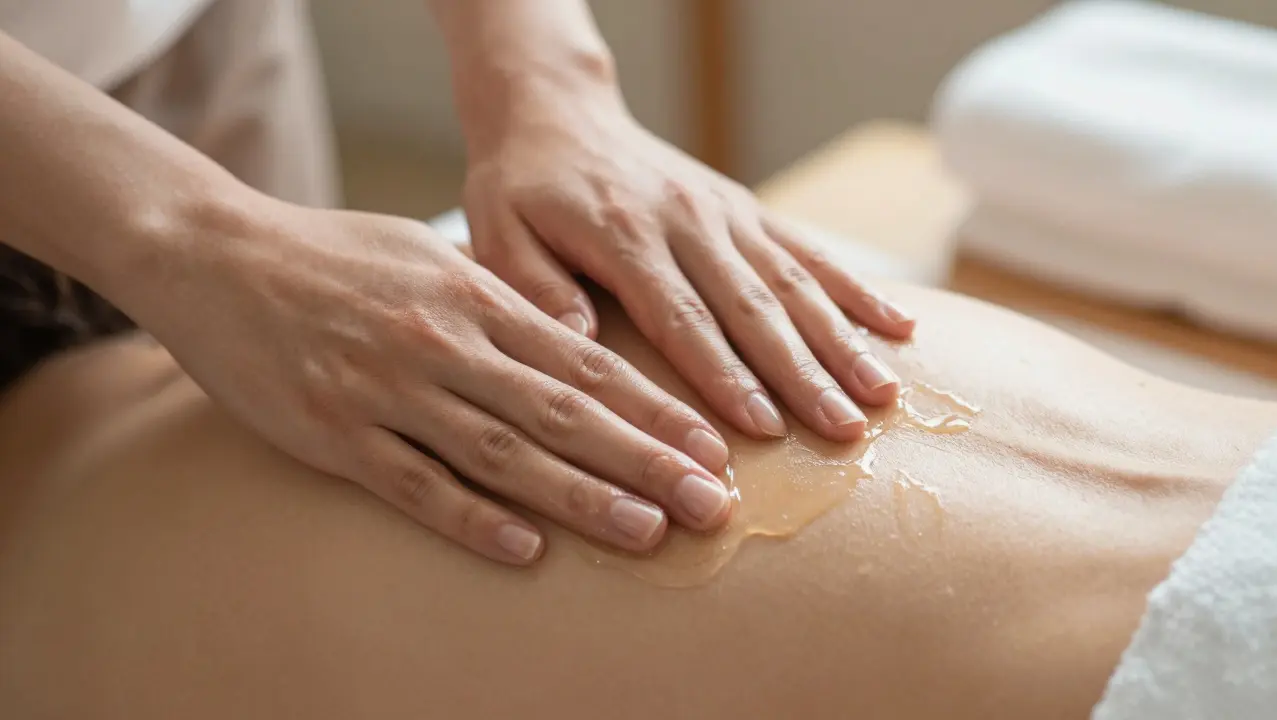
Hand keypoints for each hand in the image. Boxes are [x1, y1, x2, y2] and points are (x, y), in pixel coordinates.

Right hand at [120, 194, 732, 564]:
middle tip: (711, 502)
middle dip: (646, 460)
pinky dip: (470, 517)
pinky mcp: (335, 432)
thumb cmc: (333, 255)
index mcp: (476, 297)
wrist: (216, 255)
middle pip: (565, 413)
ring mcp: (390, 391)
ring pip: (503, 452)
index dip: (655, 409)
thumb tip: (567, 331)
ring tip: (646, 531)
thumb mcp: (428, 253)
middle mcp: (445, 344)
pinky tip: (524, 549)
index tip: (711, 446)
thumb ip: (498, 295)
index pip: (587, 363)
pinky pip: (414, 484)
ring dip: (581, 496)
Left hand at [462, 84, 914, 443]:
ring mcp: (725, 213)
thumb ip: (536, 288)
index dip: (725, 376)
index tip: (763, 428)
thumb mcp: (497, 233)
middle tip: (844, 431)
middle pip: (754, 307)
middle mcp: (688, 222)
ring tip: (881, 395)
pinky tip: (900, 327)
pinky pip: (809, 251)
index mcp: (626, 236)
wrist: (557, 114)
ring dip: (842, 341)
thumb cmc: (521, 186)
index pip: (682, 318)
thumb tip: (580, 346)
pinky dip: (857, 290)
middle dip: (804, 373)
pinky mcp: (745, 209)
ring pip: (794, 282)